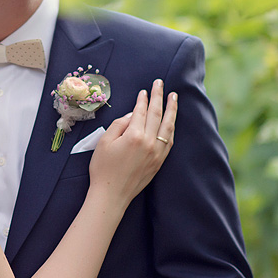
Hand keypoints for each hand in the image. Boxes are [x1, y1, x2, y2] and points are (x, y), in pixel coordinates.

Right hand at [89, 79, 176, 204]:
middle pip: (157, 114)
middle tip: (160, 83)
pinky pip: (169, 140)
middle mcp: (149, 143)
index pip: (141, 111)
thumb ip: (118, 125)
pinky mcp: (159, 162)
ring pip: (168, 126)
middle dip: (159, 97)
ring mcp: (157, 153)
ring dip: (172, 109)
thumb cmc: (103, 168)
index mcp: (134, 136)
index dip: (142, 99)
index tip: (144, 90)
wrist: (112, 195)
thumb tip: (131, 115)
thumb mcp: (104, 142)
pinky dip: (171, 127)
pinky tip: (171, 121)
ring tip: (174, 97)